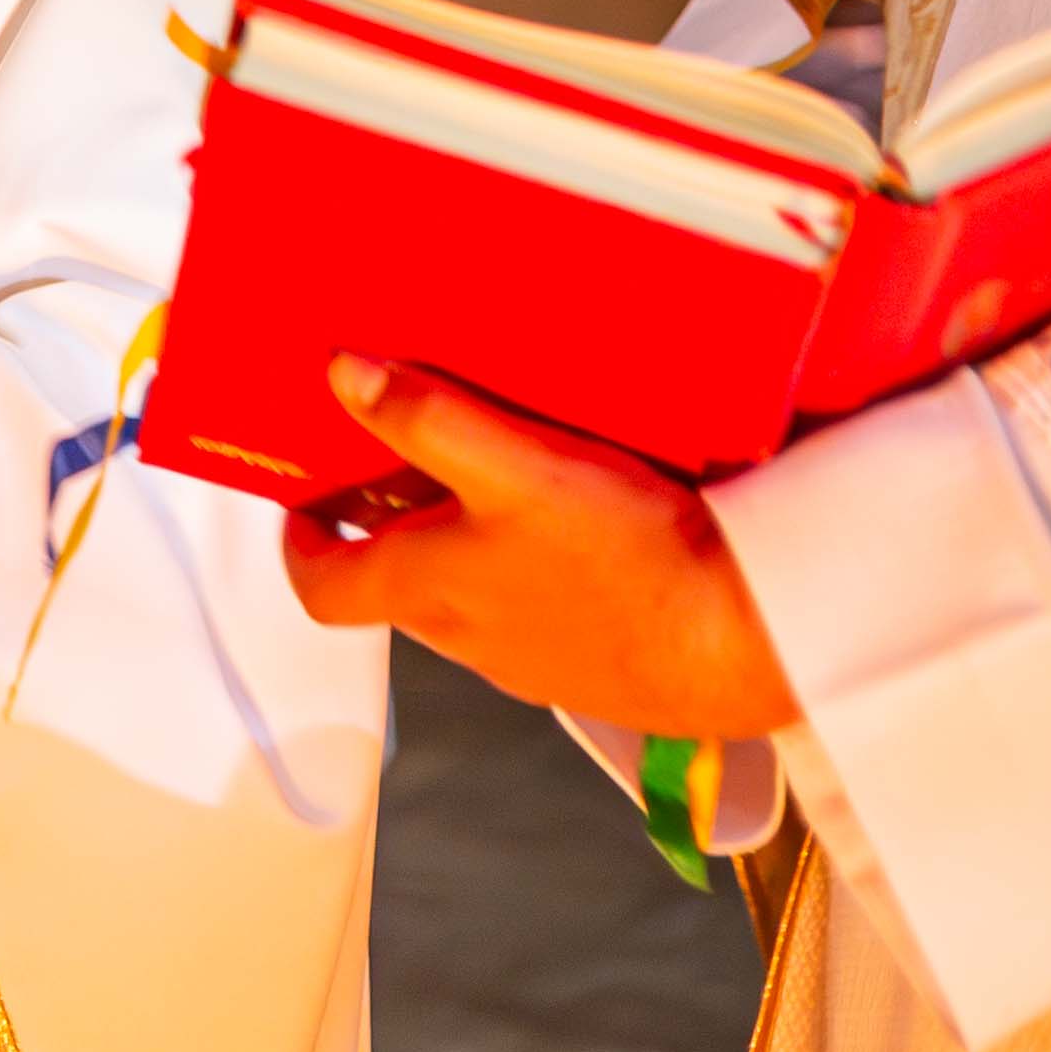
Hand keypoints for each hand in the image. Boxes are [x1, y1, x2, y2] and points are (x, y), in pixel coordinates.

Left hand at [278, 357, 797, 738]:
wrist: (749, 641)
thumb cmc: (624, 552)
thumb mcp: (513, 464)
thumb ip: (425, 419)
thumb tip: (343, 375)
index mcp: (426, 594)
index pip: (323, 590)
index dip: (301, 547)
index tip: (307, 506)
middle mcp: (468, 643)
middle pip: (398, 590)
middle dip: (393, 532)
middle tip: (410, 472)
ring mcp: (535, 669)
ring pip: (473, 607)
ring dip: (469, 556)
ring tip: (505, 493)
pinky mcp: (601, 676)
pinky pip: (543, 625)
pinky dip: (537, 583)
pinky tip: (586, 541)